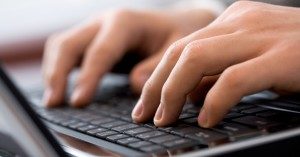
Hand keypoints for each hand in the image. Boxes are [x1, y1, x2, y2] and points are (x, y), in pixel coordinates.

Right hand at [42, 8, 214, 106]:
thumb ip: (156, 67)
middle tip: (56, 103)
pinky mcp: (92, 40)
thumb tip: (135, 85)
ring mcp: (95, 29)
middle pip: (69, 44)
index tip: (78, 102)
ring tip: (52, 101)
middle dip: (58, 73)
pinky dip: (58, 68)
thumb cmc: (177, 35)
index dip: (88, 77)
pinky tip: (59, 88)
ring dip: (53, 71)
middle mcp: (104, 22)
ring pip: (61, 45)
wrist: (175, 23)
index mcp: (125, 22)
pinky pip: (66, 50)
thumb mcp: (176, 49)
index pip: (100, 51)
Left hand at [133, 1, 299, 127]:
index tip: (145, 103)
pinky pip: (234, 78)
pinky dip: (214, 101)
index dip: (157, 76)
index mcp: (233, 20)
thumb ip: (220, 73)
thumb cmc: (299, 56)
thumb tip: (189, 96)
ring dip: (173, 93)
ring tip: (165, 120)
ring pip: (197, 59)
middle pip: (180, 52)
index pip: (180, 47)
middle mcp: (241, 21)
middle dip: (157, 87)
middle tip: (145, 115)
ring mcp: (261, 35)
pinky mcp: (283, 57)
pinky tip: (205, 120)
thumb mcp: (252, 59)